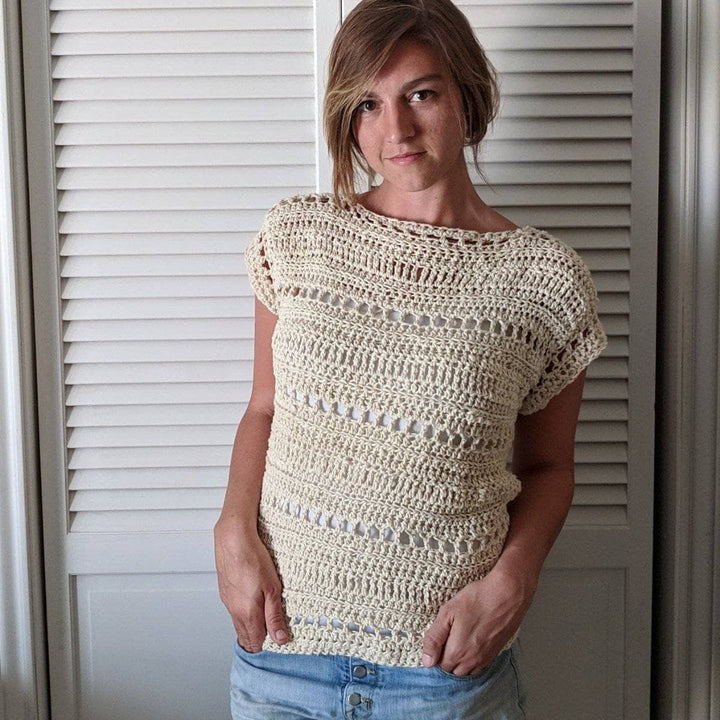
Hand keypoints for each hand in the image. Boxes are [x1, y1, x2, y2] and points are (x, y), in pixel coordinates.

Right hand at [213, 519, 289, 651]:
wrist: (233, 538)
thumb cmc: (253, 559)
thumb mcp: (273, 589)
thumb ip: (275, 616)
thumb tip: (280, 639)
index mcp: (247, 614)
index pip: (255, 643)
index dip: (267, 645)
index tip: (279, 640)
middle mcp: (234, 610)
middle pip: (245, 636)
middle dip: (258, 639)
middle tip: (273, 635)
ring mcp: (227, 600)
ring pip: (239, 623)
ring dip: (251, 626)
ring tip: (265, 620)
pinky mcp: (225, 589)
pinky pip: (234, 609)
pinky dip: (244, 613)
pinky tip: (252, 602)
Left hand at [421, 563, 535, 675]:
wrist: (507, 594)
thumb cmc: (477, 599)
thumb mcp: (448, 612)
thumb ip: (435, 637)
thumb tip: (427, 661)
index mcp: (457, 652)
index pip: (440, 665)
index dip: (436, 653)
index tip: (438, 638)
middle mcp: (472, 661)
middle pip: (453, 671)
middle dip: (447, 659)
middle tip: (447, 637)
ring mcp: (485, 658)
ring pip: (467, 671)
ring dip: (460, 662)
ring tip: (459, 640)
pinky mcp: (496, 653)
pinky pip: (480, 666)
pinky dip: (473, 661)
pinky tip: (472, 643)